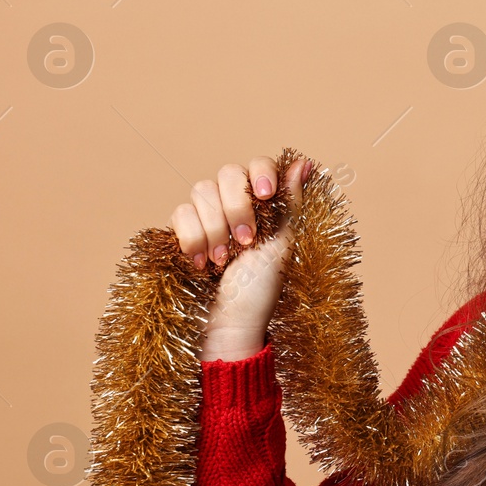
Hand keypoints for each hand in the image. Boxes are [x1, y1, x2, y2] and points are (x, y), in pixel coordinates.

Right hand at [168, 156, 313, 361]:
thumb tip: (306, 163)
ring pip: (200, 190)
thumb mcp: (282, 244)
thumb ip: (291, 203)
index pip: (257, 165)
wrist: (230, 322)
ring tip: (224, 260)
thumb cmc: (261, 288)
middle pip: (227, 173)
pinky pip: (180, 213)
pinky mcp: (183, 231)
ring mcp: (206, 215)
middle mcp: (234, 203)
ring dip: (215, 229)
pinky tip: (203, 263)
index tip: (265, 195)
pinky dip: (193, 238)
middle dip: (236, 208)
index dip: (260, 173)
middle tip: (246, 241)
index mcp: (263, 204)